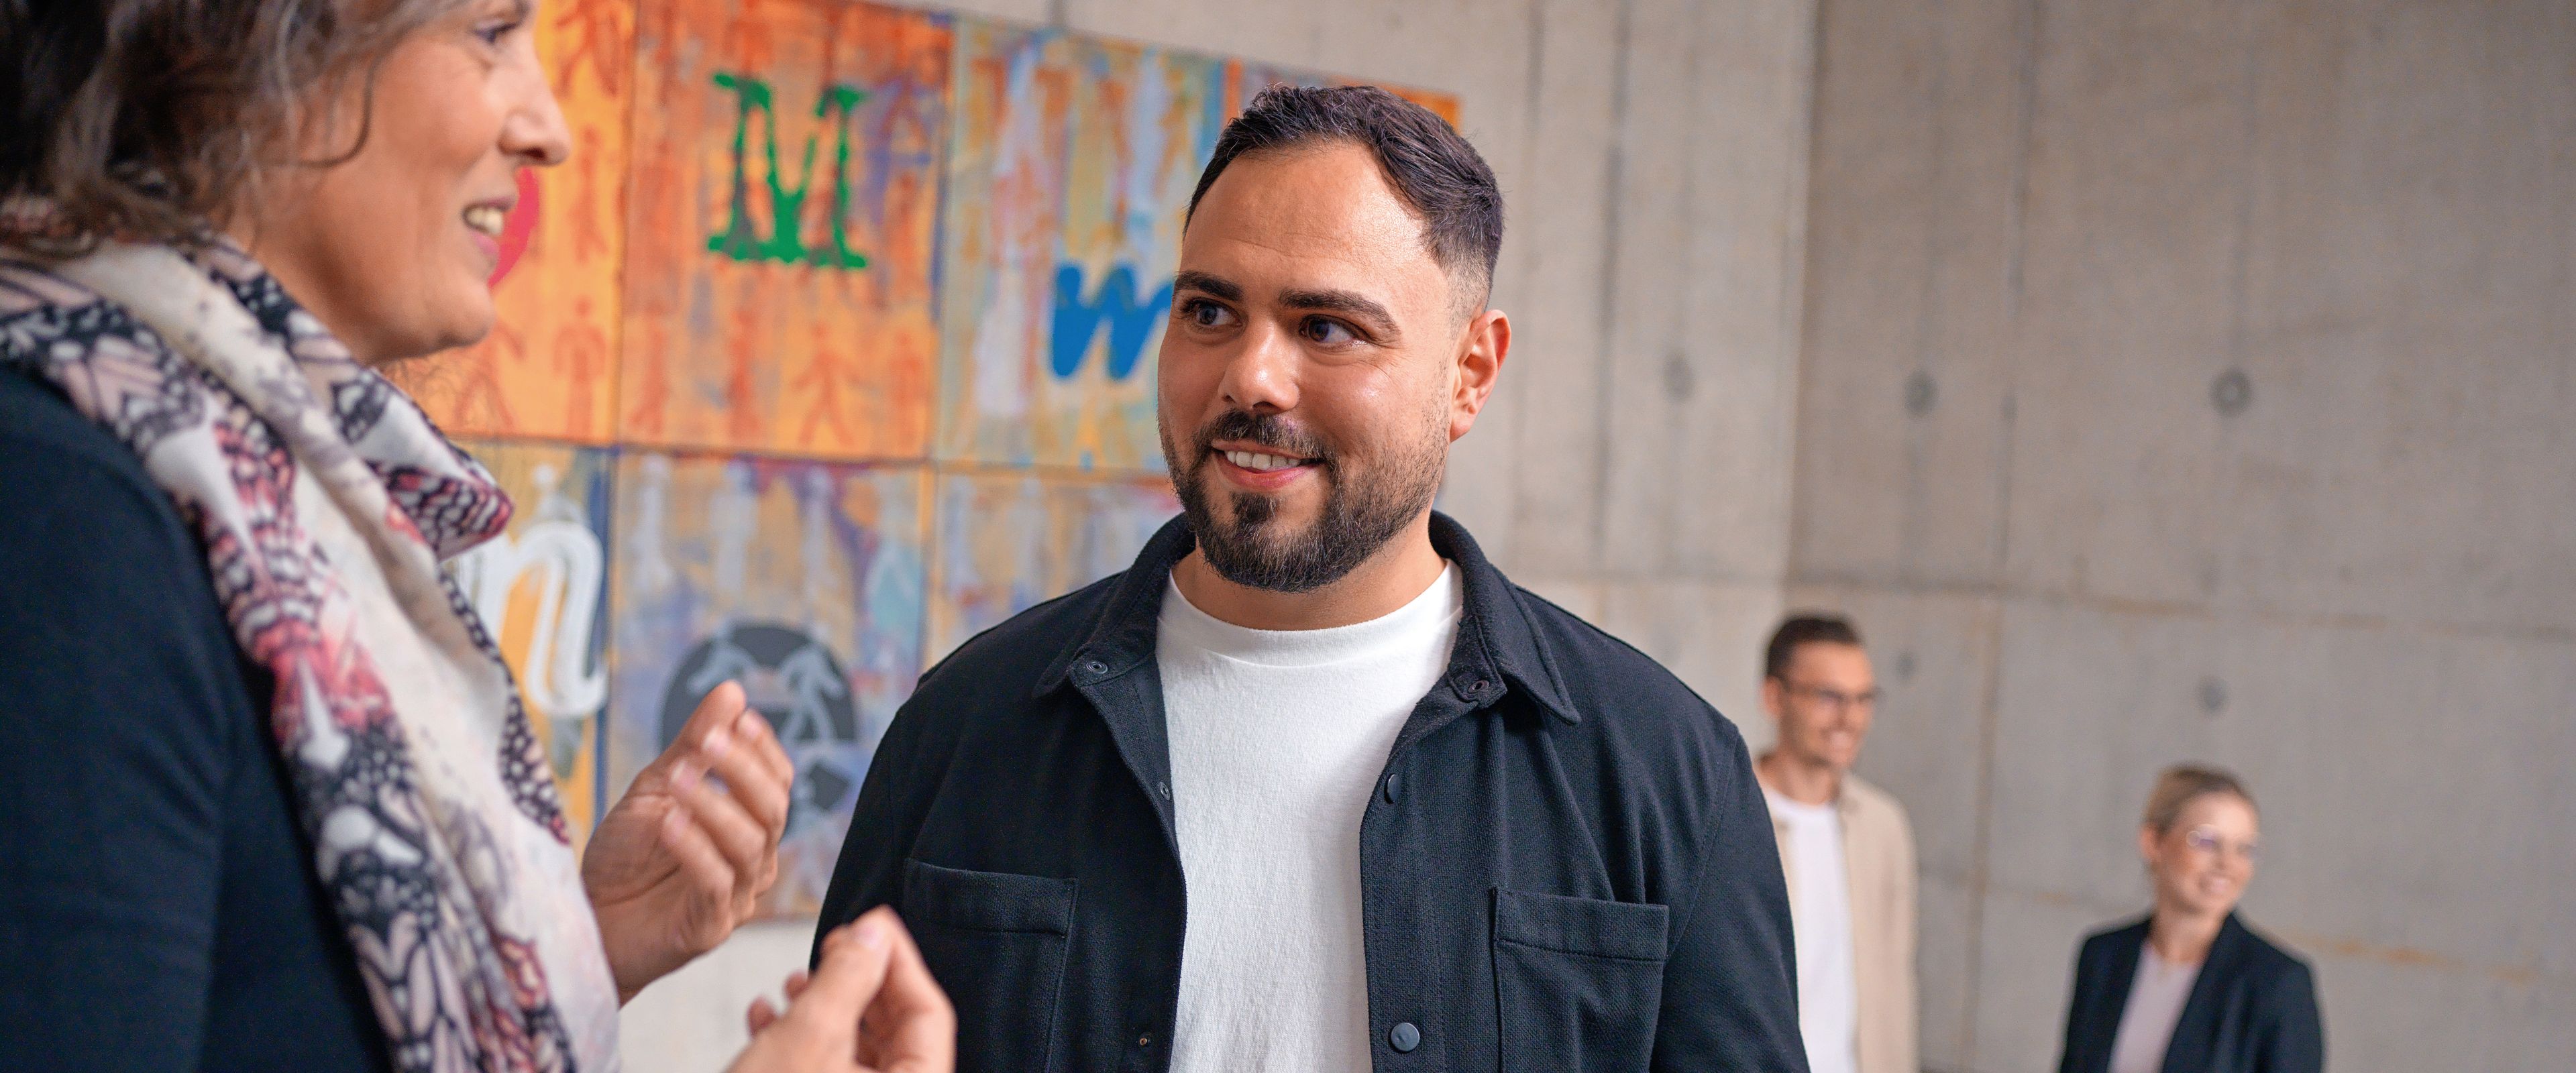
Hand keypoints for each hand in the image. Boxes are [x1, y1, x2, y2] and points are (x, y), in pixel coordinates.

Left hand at [582, 680, 793, 1000]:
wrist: (587, 921)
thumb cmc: (625, 858)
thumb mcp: (656, 789)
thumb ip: (694, 746)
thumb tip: (732, 691)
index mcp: (748, 827)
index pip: (777, 783)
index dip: (764, 749)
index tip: (739, 717)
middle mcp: (753, 863)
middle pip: (773, 810)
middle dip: (743, 770)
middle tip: (708, 740)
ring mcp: (735, 898)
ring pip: (749, 845)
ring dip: (714, 804)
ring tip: (676, 777)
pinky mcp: (709, 929)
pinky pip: (715, 884)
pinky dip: (695, 848)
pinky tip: (668, 822)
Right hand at [731, 907, 954, 1072]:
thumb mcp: (810, 1035)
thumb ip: (848, 977)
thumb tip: (873, 932)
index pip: (931, 1012)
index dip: (901, 959)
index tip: (873, 922)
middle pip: (894, 1028)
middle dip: (857, 981)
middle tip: (834, 946)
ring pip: (853, 1047)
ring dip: (822, 1005)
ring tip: (795, 981)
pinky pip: (823, 1067)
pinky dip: (798, 1039)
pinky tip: (766, 1016)